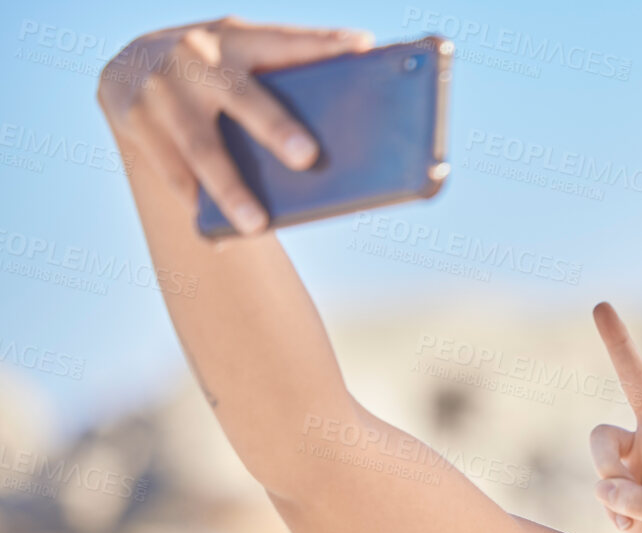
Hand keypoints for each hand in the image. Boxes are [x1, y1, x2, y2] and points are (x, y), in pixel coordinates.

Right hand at [97, 17, 374, 233]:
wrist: (129, 64)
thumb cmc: (212, 69)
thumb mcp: (238, 55)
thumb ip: (282, 72)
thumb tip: (348, 105)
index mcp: (234, 37)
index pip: (285, 41)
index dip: (323, 43)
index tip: (362, 47)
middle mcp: (195, 58)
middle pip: (243, 98)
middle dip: (275, 127)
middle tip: (308, 158)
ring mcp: (162, 90)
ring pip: (202, 148)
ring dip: (231, 189)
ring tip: (258, 225)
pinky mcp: (133, 120)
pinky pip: (172, 174)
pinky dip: (198, 205)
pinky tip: (219, 236)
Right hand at [590, 304, 641, 532]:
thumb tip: (605, 487)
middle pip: (633, 381)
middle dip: (617, 344)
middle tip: (599, 304)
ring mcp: (635, 454)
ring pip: (600, 444)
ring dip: (608, 474)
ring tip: (630, 504)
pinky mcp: (616, 477)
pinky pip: (598, 482)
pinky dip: (611, 507)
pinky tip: (631, 524)